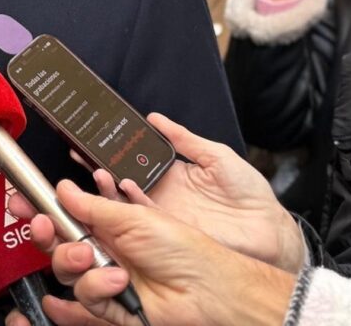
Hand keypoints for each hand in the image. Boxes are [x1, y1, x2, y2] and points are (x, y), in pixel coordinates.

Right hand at [26, 181, 295, 325]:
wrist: (210, 289)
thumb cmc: (184, 248)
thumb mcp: (136, 217)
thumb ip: (93, 206)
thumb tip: (62, 189)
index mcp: (110, 224)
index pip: (67, 214)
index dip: (42, 209)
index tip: (21, 203)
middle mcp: (105, 251)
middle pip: (58, 244)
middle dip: (46, 235)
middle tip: (44, 227)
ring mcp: (107, 280)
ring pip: (67, 273)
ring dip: (76, 266)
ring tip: (103, 265)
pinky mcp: (112, 308)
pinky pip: (84, 302)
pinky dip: (87, 295)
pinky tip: (91, 290)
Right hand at [94, 114, 304, 272]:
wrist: (268, 230)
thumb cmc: (249, 194)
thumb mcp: (216, 156)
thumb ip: (185, 139)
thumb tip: (156, 118)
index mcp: (171, 174)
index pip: (133, 160)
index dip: (113, 151)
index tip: (93, 139)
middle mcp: (161, 194)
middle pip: (121, 180)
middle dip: (100, 168)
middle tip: (81, 154)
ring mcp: (162, 215)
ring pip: (124, 201)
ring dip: (108, 187)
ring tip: (97, 171)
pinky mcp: (167, 232)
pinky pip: (141, 218)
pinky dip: (128, 206)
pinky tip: (121, 189)